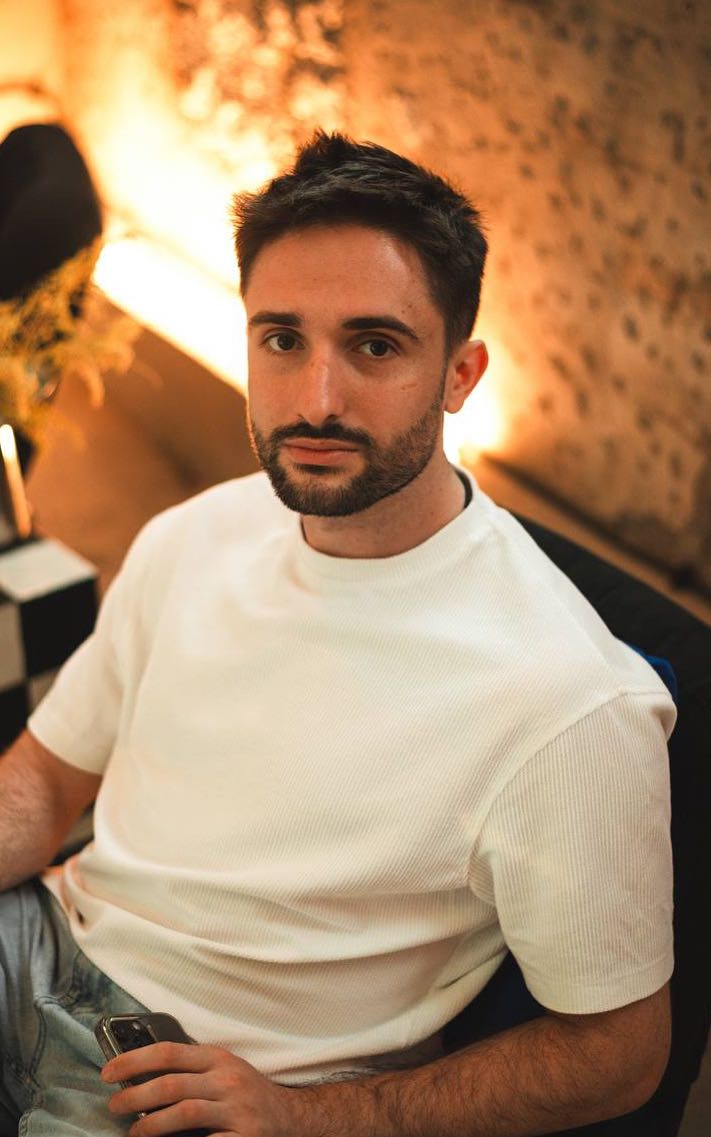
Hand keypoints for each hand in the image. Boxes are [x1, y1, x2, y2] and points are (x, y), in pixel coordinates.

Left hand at [101, 1042, 298, 1136]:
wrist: (291, 1117)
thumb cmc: (247, 1093)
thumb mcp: (223, 1069)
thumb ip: (191, 1068)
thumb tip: (141, 1073)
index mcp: (218, 1058)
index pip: (168, 1052)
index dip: (134, 1060)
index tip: (109, 1072)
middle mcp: (227, 1080)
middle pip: (170, 1084)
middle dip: (134, 1097)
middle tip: (114, 1106)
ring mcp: (237, 1110)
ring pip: (183, 1113)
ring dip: (150, 1125)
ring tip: (134, 1132)